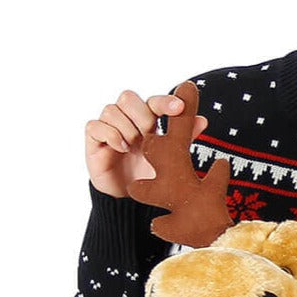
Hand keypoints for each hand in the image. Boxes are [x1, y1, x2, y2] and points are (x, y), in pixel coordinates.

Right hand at [85, 90, 207, 198]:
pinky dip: (111, 135)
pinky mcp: (94, 140)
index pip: (152, 102)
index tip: (180, 108)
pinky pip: (96, 126)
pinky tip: (122, 148)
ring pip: (112, 110)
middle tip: (149, 135)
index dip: (164, 102)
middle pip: (128, 98)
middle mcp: (126, 119)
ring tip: (134, 147)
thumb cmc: (149, 174)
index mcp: (145, 120)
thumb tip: (203, 120)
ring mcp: (109, 128)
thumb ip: (183, 137)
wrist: (128, 199)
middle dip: (142, 115)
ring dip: (126, 128)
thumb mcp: (169, 157)